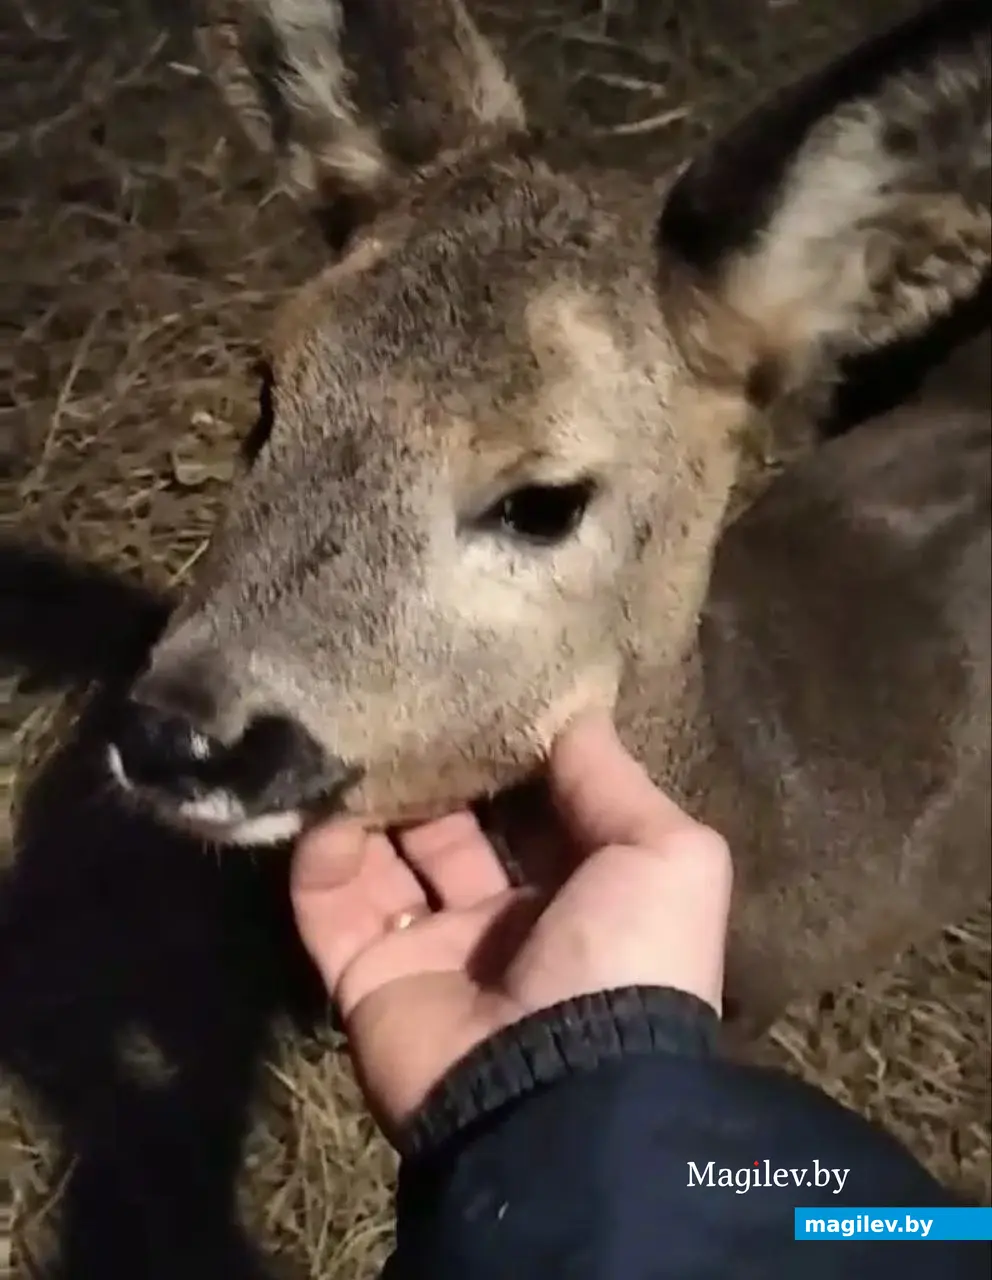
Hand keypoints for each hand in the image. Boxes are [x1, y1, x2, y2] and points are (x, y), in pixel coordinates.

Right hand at [290, 710, 732, 1141]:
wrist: (556, 1097)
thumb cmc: (625, 958)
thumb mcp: (665, 856)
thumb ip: (612, 778)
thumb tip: (574, 709)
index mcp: (578, 893)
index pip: (532, 807)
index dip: (509, 753)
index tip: (478, 686)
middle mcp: (503, 920)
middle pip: (451, 826)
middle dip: (433, 770)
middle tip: (403, 698)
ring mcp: (430, 951)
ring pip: (384, 856)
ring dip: (369, 800)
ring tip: (354, 736)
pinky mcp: (364, 979)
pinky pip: (329, 906)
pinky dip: (321, 856)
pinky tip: (328, 809)